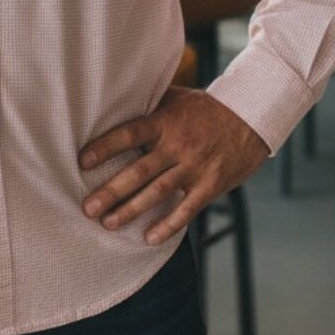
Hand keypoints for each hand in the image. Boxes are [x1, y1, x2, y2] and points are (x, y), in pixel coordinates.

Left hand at [77, 85, 269, 244]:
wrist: (252, 117)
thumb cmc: (207, 107)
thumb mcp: (177, 97)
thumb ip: (150, 102)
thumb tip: (117, 97)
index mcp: (165, 121)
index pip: (129, 134)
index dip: (105, 147)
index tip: (83, 161)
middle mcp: (177, 145)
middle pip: (139, 170)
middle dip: (111, 191)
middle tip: (88, 208)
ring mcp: (194, 167)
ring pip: (157, 192)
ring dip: (131, 210)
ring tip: (108, 223)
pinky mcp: (211, 185)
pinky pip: (187, 209)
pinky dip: (168, 225)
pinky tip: (149, 237)